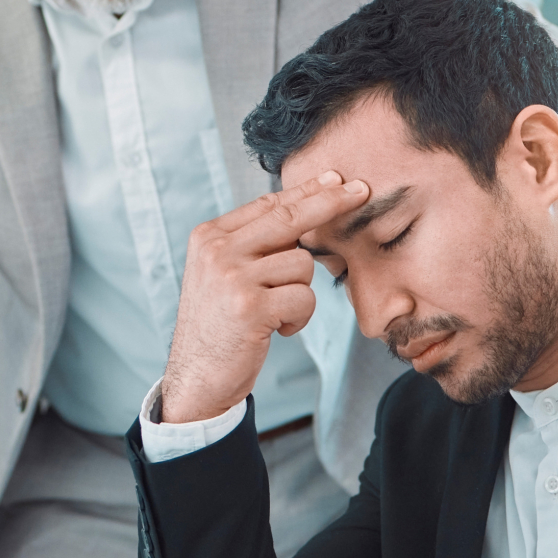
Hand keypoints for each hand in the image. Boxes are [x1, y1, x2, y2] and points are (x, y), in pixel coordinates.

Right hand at [162, 172, 369, 422]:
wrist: (196, 378)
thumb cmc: (219, 328)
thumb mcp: (222, 276)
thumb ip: (251, 244)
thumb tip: (303, 210)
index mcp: (209, 237)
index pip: (267, 205)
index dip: (305, 191)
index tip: (335, 179)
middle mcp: (217, 251)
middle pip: (289, 217)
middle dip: (330, 203)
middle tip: (362, 189)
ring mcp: (232, 277)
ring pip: (303, 264)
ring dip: (301, 294)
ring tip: (276, 315)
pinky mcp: (250, 307)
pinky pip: (304, 298)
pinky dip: (299, 318)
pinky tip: (276, 330)